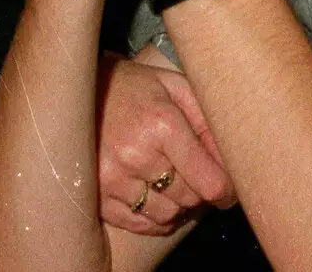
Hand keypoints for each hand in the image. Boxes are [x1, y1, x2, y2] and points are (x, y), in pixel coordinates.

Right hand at [97, 52, 233, 235]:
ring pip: (166, 215)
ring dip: (178, 206)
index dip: (227, 191)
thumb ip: (207, 121)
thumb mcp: (176, 88)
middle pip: (189, 199)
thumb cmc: (135, 87)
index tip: (229, 190)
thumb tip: (232, 160)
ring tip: (175, 186)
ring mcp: (113, 178)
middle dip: (200, 192)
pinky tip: (157, 198)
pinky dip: (154, 218)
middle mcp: (137, 154)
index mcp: (163, 125)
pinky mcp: (97, 194)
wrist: (79, 91)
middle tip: (198, 178)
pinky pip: (138, 224)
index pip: (209, 181)